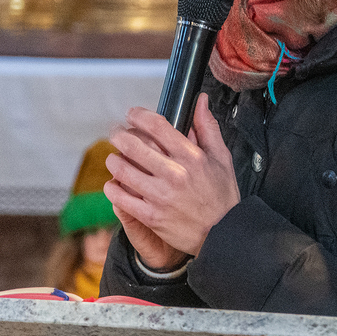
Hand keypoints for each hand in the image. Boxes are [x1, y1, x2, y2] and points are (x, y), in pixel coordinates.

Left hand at [104, 94, 239, 265]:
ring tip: (113, 157)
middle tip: (116, 133)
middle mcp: (174, 175)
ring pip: (123, 170)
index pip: (157, 126)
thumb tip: (200, 101)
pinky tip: (113, 184)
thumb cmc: (222, 196)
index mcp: (191, 157)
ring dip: (113, 160)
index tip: (131, 114)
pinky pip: (121, 198)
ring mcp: (161, 196)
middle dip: (118, 135)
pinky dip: (112, 188)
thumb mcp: (221, 158)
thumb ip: (207, 127)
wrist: (224, 234)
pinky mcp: (152, 216)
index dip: (138, 115)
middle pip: (134, 145)